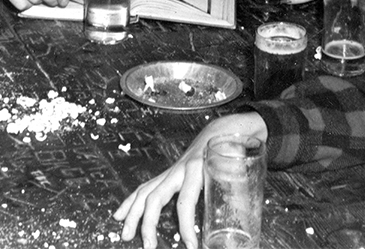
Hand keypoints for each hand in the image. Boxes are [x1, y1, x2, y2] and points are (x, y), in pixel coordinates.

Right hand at [115, 113, 267, 248]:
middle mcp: (179, 169)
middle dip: (148, 223)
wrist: (222, 128)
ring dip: (133, 214)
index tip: (191, 246)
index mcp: (197, 168)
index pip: (185, 202)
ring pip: (146, 192)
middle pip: (155, 197)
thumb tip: (243, 220)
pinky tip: (121, 215)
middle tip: (149, 246)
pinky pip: (146, 187)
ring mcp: (171, 171)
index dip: (186, 226)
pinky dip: (131, 201)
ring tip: (125, 235)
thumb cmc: (231, 147)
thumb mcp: (240, 167)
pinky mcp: (168, 174)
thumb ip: (240, 191)